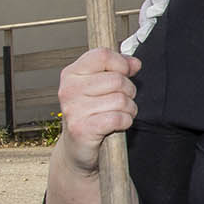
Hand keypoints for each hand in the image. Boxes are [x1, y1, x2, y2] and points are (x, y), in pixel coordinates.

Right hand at [56, 48, 141, 174]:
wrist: (77, 147)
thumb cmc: (91, 114)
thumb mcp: (100, 86)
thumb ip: (118, 69)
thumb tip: (135, 63)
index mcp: (72, 74)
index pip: (102, 55)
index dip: (121, 64)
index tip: (125, 73)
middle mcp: (69, 90)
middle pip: (117, 80)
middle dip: (128, 92)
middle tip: (120, 101)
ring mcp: (74, 110)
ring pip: (121, 100)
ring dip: (128, 109)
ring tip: (118, 114)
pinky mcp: (82, 129)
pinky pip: (118, 118)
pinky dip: (125, 121)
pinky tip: (117, 124)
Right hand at [122, 0, 203, 53]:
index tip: (159, 9)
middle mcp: (171, 2)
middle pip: (148, 11)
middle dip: (146, 23)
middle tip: (146, 35)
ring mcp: (175, 21)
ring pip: (151, 29)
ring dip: (143, 39)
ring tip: (139, 50)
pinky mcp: (182, 36)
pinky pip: (162, 44)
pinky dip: (148, 50)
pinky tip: (142, 61)